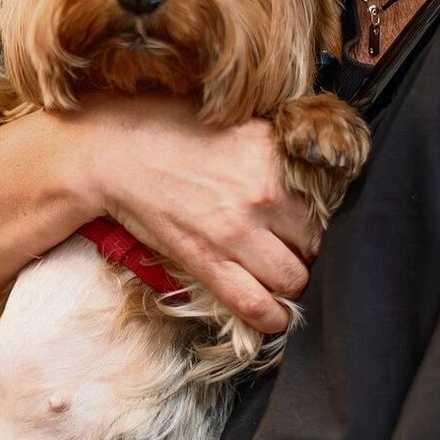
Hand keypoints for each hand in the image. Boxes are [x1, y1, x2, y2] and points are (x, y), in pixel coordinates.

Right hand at [67, 92, 317, 332]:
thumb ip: (276, 146)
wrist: (113, 153)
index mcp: (274, 153)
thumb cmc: (168, 129)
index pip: (326, 200)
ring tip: (282, 281)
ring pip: (293, 278)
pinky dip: (272, 318)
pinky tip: (275, 318)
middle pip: (316, 242)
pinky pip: (254, 302)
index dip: (320, 217)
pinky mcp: (206, 259)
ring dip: (292, 284)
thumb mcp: (236, 121)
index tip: (308, 223)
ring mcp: (235, 230)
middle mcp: (264, 192)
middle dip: (308, 252)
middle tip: (294, 251)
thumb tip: (308, 174)